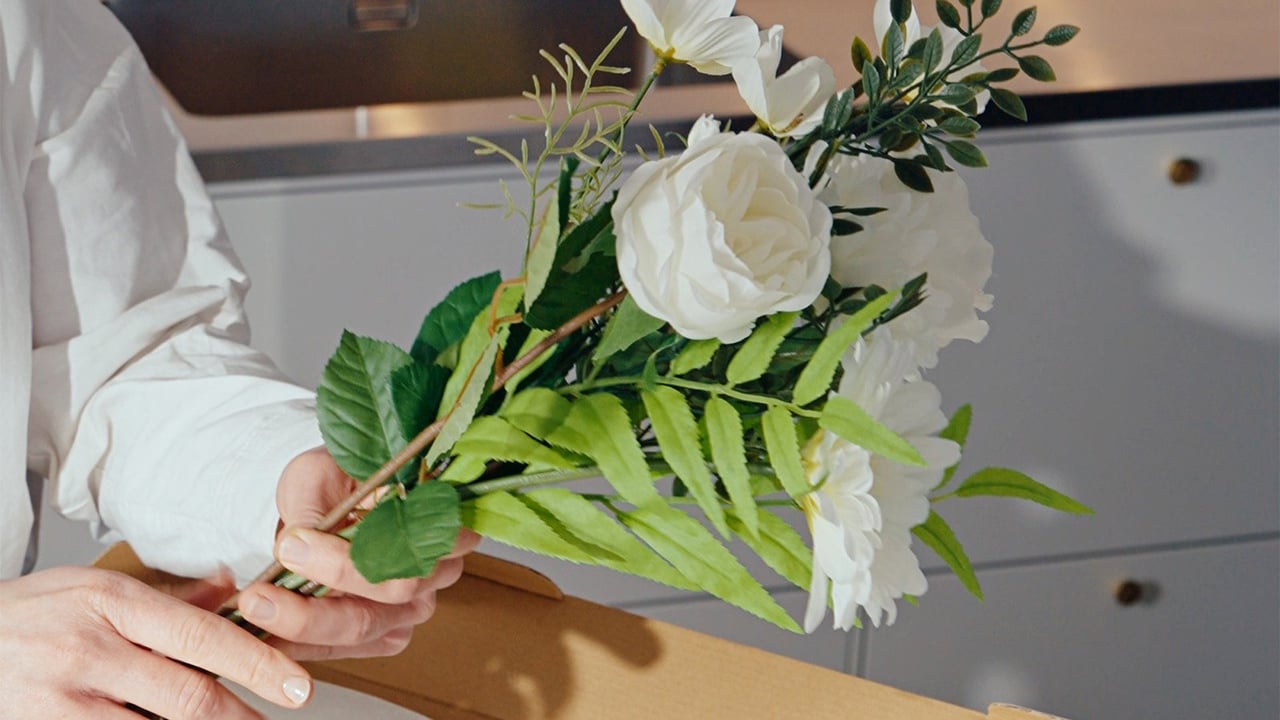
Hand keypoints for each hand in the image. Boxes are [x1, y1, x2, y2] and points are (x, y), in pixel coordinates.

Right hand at [0, 566, 311, 718]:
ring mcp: (63, 700)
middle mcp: (89, 651)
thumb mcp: (94, 588)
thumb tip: (233, 589)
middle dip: (240, 718)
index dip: (258, 665)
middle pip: (189, 696)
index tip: (296, 686)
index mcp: (111, 604)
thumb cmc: (28, 616)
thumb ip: (168, 598)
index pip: (203, 636)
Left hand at [236, 447, 480, 660]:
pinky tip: (266, 634)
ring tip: (255, 609)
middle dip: (321, 599)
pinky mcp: (387, 634)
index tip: (291, 545)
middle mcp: (435, 568)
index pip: (405, 544)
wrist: (329, 498)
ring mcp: (413, 606)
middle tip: (260, 594)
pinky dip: (302, 646)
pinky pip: (344, 649)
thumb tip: (296, 545)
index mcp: (435, 520)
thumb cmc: (333, 480)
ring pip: (363, 627)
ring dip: (303, 625)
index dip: (349, 555)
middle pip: (389, 595)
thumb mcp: (317, 477)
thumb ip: (311, 510)